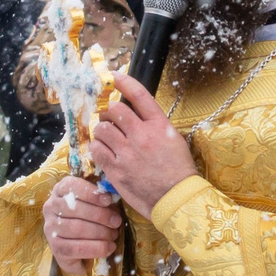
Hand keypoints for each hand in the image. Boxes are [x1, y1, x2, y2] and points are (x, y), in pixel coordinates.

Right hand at [43, 175, 123, 275]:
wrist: (80, 246)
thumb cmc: (91, 218)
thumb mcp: (95, 203)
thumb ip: (102, 198)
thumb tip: (115, 196)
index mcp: (61, 190)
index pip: (72, 187)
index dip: (91, 193)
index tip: (109, 200)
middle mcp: (51, 207)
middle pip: (75, 208)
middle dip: (101, 215)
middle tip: (117, 222)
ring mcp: (50, 227)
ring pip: (76, 228)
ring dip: (100, 232)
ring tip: (114, 234)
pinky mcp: (55, 247)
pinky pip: (76, 248)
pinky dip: (96, 248)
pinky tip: (109, 247)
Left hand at [90, 75, 195, 219]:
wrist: (176, 198)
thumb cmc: (179, 170)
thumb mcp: (174, 140)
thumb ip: (155, 125)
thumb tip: (136, 114)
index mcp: (159, 125)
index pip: (139, 95)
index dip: (124, 82)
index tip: (113, 76)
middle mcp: (142, 135)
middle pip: (114, 110)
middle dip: (108, 112)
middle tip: (108, 118)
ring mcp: (127, 153)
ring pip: (101, 128)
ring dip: (101, 129)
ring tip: (105, 136)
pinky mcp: (116, 170)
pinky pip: (97, 150)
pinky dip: (97, 147)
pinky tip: (102, 150)